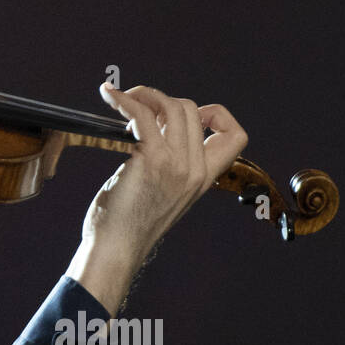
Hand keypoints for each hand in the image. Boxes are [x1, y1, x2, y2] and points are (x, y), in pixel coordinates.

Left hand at [77, 84, 248, 282]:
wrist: (115, 249)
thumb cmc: (128, 222)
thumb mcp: (163, 191)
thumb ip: (170, 162)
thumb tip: (153, 122)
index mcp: (204, 178)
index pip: (236, 137)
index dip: (216, 115)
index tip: (186, 115)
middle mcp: (195, 170)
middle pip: (192, 109)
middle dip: (162, 99)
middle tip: (135, 106)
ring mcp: (176, 164)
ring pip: (171, 106)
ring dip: (142, 95)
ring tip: (120, 99)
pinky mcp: (151, 160)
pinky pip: (142, 115)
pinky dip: (124, 100)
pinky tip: (109, 96)